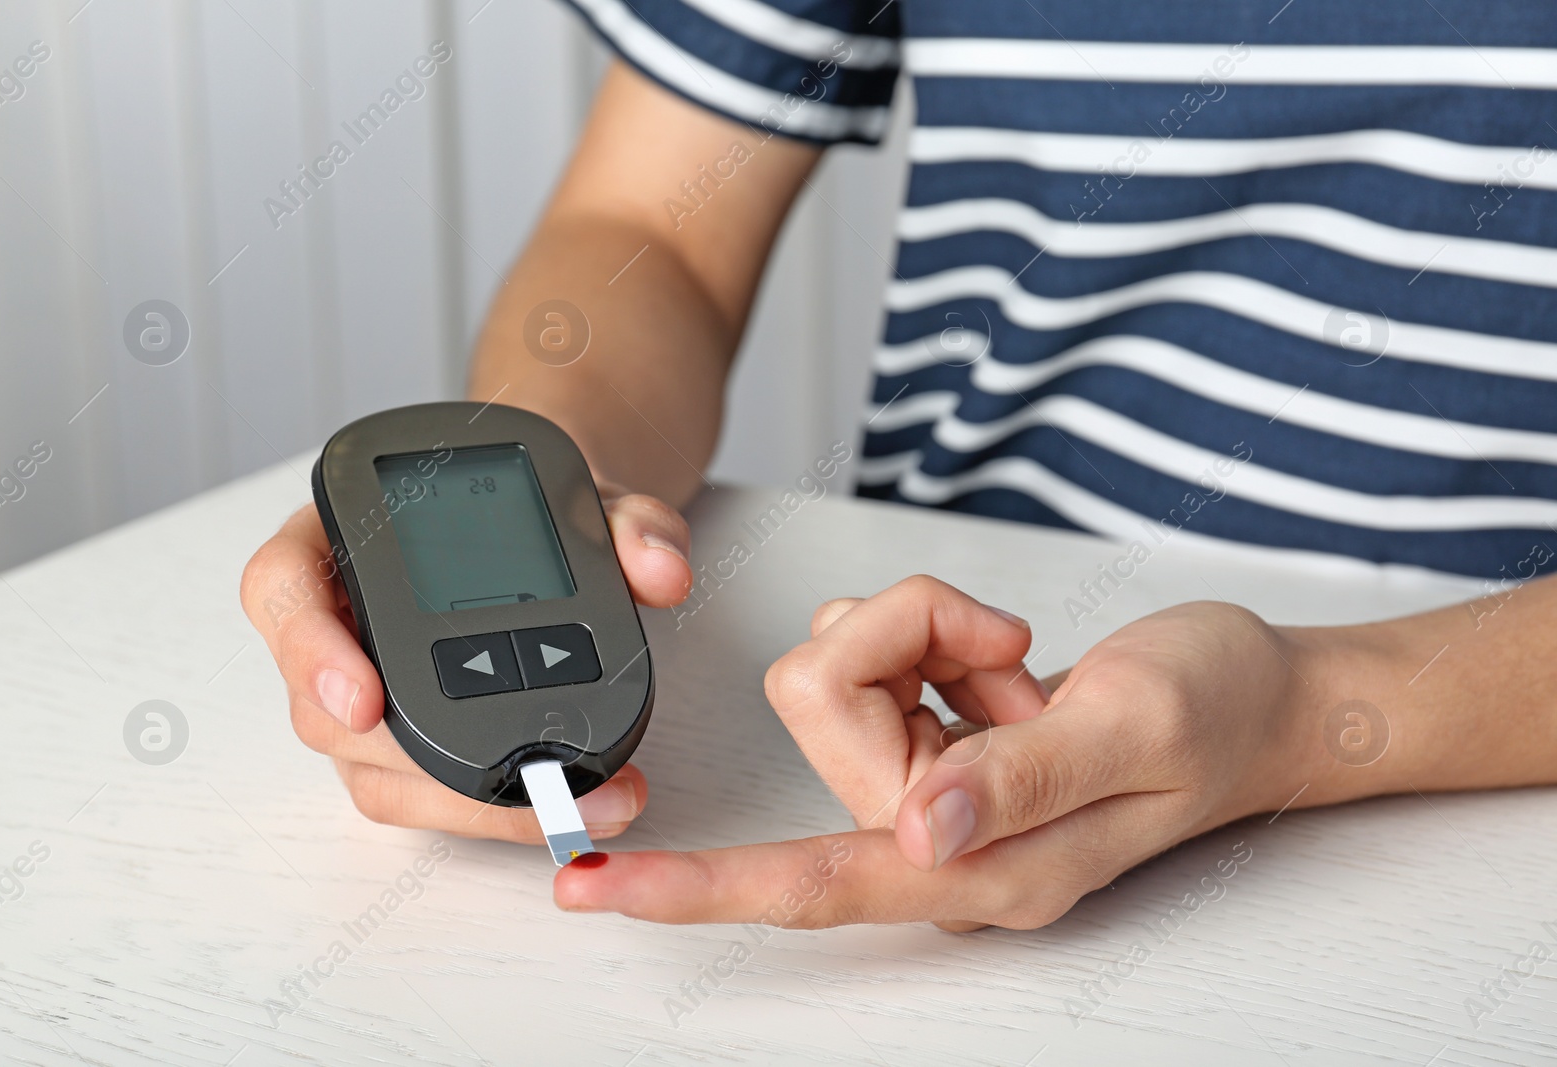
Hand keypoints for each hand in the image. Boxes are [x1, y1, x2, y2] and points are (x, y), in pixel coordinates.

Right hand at [240, 478, 691, 843]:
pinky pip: (428, 796)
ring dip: (471, 806)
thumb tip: (661, 570)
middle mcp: (335, 624)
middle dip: (420, 763)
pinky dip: (496, 812)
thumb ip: (631, 520)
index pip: (280, 589)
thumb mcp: (592, 495)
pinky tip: (572, 811)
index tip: (362, 700)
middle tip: (513, 779)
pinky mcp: (408, 749)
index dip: (306, 649)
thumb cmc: (541, 511)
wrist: (557, 539)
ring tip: (578, 803)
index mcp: (340, 537)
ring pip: (377, 775)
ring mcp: (363, 695)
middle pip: (325, 714)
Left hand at [553, 576, 1313, 928]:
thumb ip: (1019, 781)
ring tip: (1017, 663)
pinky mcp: (927, 735)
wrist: (1261, 693)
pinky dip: (927, 628)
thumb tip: (916, 836)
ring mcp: (930, 789)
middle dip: (905, 639)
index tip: (596, 885)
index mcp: (985, 869)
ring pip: (835, 668)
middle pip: (821, 710)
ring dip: (924, 633)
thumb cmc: (1220, 712)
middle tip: (1006, 648)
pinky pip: (864, 650)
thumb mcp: (1135, 731)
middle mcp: (939, 841)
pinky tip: (997, 660)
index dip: (698, 886)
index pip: (814, 883)